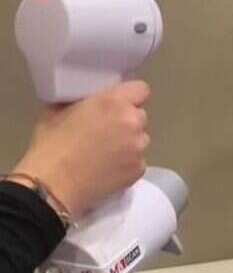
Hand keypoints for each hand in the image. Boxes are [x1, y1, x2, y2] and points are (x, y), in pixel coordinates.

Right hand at [10, 80, 150, 219]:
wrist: (53, 184)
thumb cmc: (52, 144)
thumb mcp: (57, 109)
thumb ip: (79, 100)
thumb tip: (84, 101)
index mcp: (115, 102)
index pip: (141, 89)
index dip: (130, 96)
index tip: (119, 104)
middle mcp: (133, 122)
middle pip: (140, 116)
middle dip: (127, 121)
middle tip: (106, 132)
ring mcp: (139, 148)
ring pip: (141, 140)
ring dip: (129, 143)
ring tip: (107, 154)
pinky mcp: (138, 170)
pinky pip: (138, 162)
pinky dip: (127, 164)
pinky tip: (108, 170)